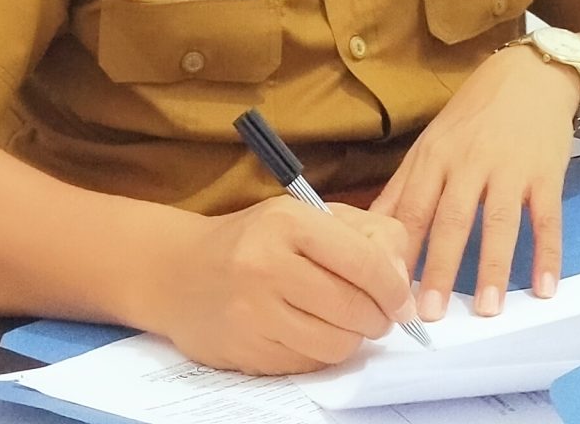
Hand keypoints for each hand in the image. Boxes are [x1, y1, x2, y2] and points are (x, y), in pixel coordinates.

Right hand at [140, 198, 411, 374]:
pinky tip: (309, 333)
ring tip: (342, 324)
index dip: (395, 289)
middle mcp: (266, 264)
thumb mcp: (307, 217)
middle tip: (375, 316)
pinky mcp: (245, 349)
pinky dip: (320, 354)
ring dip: (351, 339)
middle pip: (356, 308)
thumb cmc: (255, 241)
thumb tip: (403, 284)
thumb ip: (365, 236)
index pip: (366, 262)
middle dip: (378, 318)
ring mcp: (253, 311)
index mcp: (288, 221)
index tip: (402, 302)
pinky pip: (309, 364)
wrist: (176, 273)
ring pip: (336, 344)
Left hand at [373, 44, 579, 319]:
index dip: (400, 252)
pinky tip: (543, 287)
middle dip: (440, 267)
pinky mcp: (546, 173)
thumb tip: (365, 229)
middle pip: (452, 220)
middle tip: (430, 313)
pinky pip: (547, 218)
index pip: (413, 210)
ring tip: (487, 309)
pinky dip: (548, 254)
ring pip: (500, 222)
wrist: (529, 76)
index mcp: (434, 158)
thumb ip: (402, 188)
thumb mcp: (430, 143)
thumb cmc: (473, 117)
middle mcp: (469, 163)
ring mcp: (510, 168)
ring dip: (493, 267)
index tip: (387, 291)